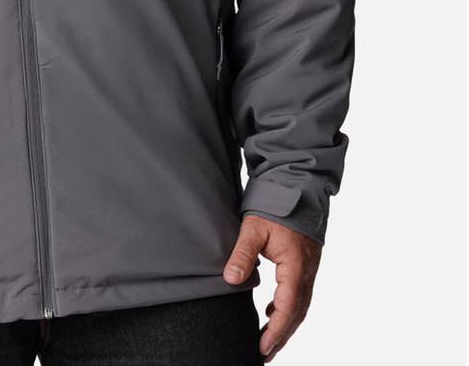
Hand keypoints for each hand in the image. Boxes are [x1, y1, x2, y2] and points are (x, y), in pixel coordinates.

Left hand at [223, 214, 321, 361]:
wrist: (298, 188)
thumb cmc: (276, 206)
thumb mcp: (254, 228)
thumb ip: (242, 253)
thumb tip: (230, 280)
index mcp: (295, 266)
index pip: (288, 307)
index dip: (275, 330)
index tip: (262, 347)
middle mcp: (306, 273)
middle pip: (297, 314)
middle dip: (281, 336)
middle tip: (263, 354)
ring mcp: (308, 270)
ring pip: (299, 307)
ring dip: (285, 326)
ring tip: (267, 342)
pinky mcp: (304, 266)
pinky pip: (298, 295)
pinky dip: (287, 309)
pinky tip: (272, 313)